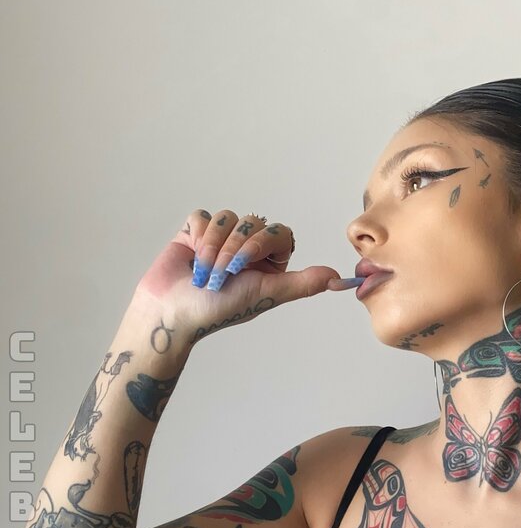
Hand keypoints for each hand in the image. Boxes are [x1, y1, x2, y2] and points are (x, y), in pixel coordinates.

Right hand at [133, 209, 341, 344]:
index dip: (261, 243)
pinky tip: (192, 258)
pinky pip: (203, 216)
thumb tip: (340, 280)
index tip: (245, 266)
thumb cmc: (219, 309)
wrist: (174, 312)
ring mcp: (221, 238)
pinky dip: (197, 238)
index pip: (279, 232)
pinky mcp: (195, 231)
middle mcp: (247, 247)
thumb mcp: (266, 295)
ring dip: (214, 246)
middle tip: (223, 276)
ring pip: (227, 218)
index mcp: (268, 261)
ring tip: (205, 273)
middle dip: (234, 249)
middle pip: (253, 223)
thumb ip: (302, 284)